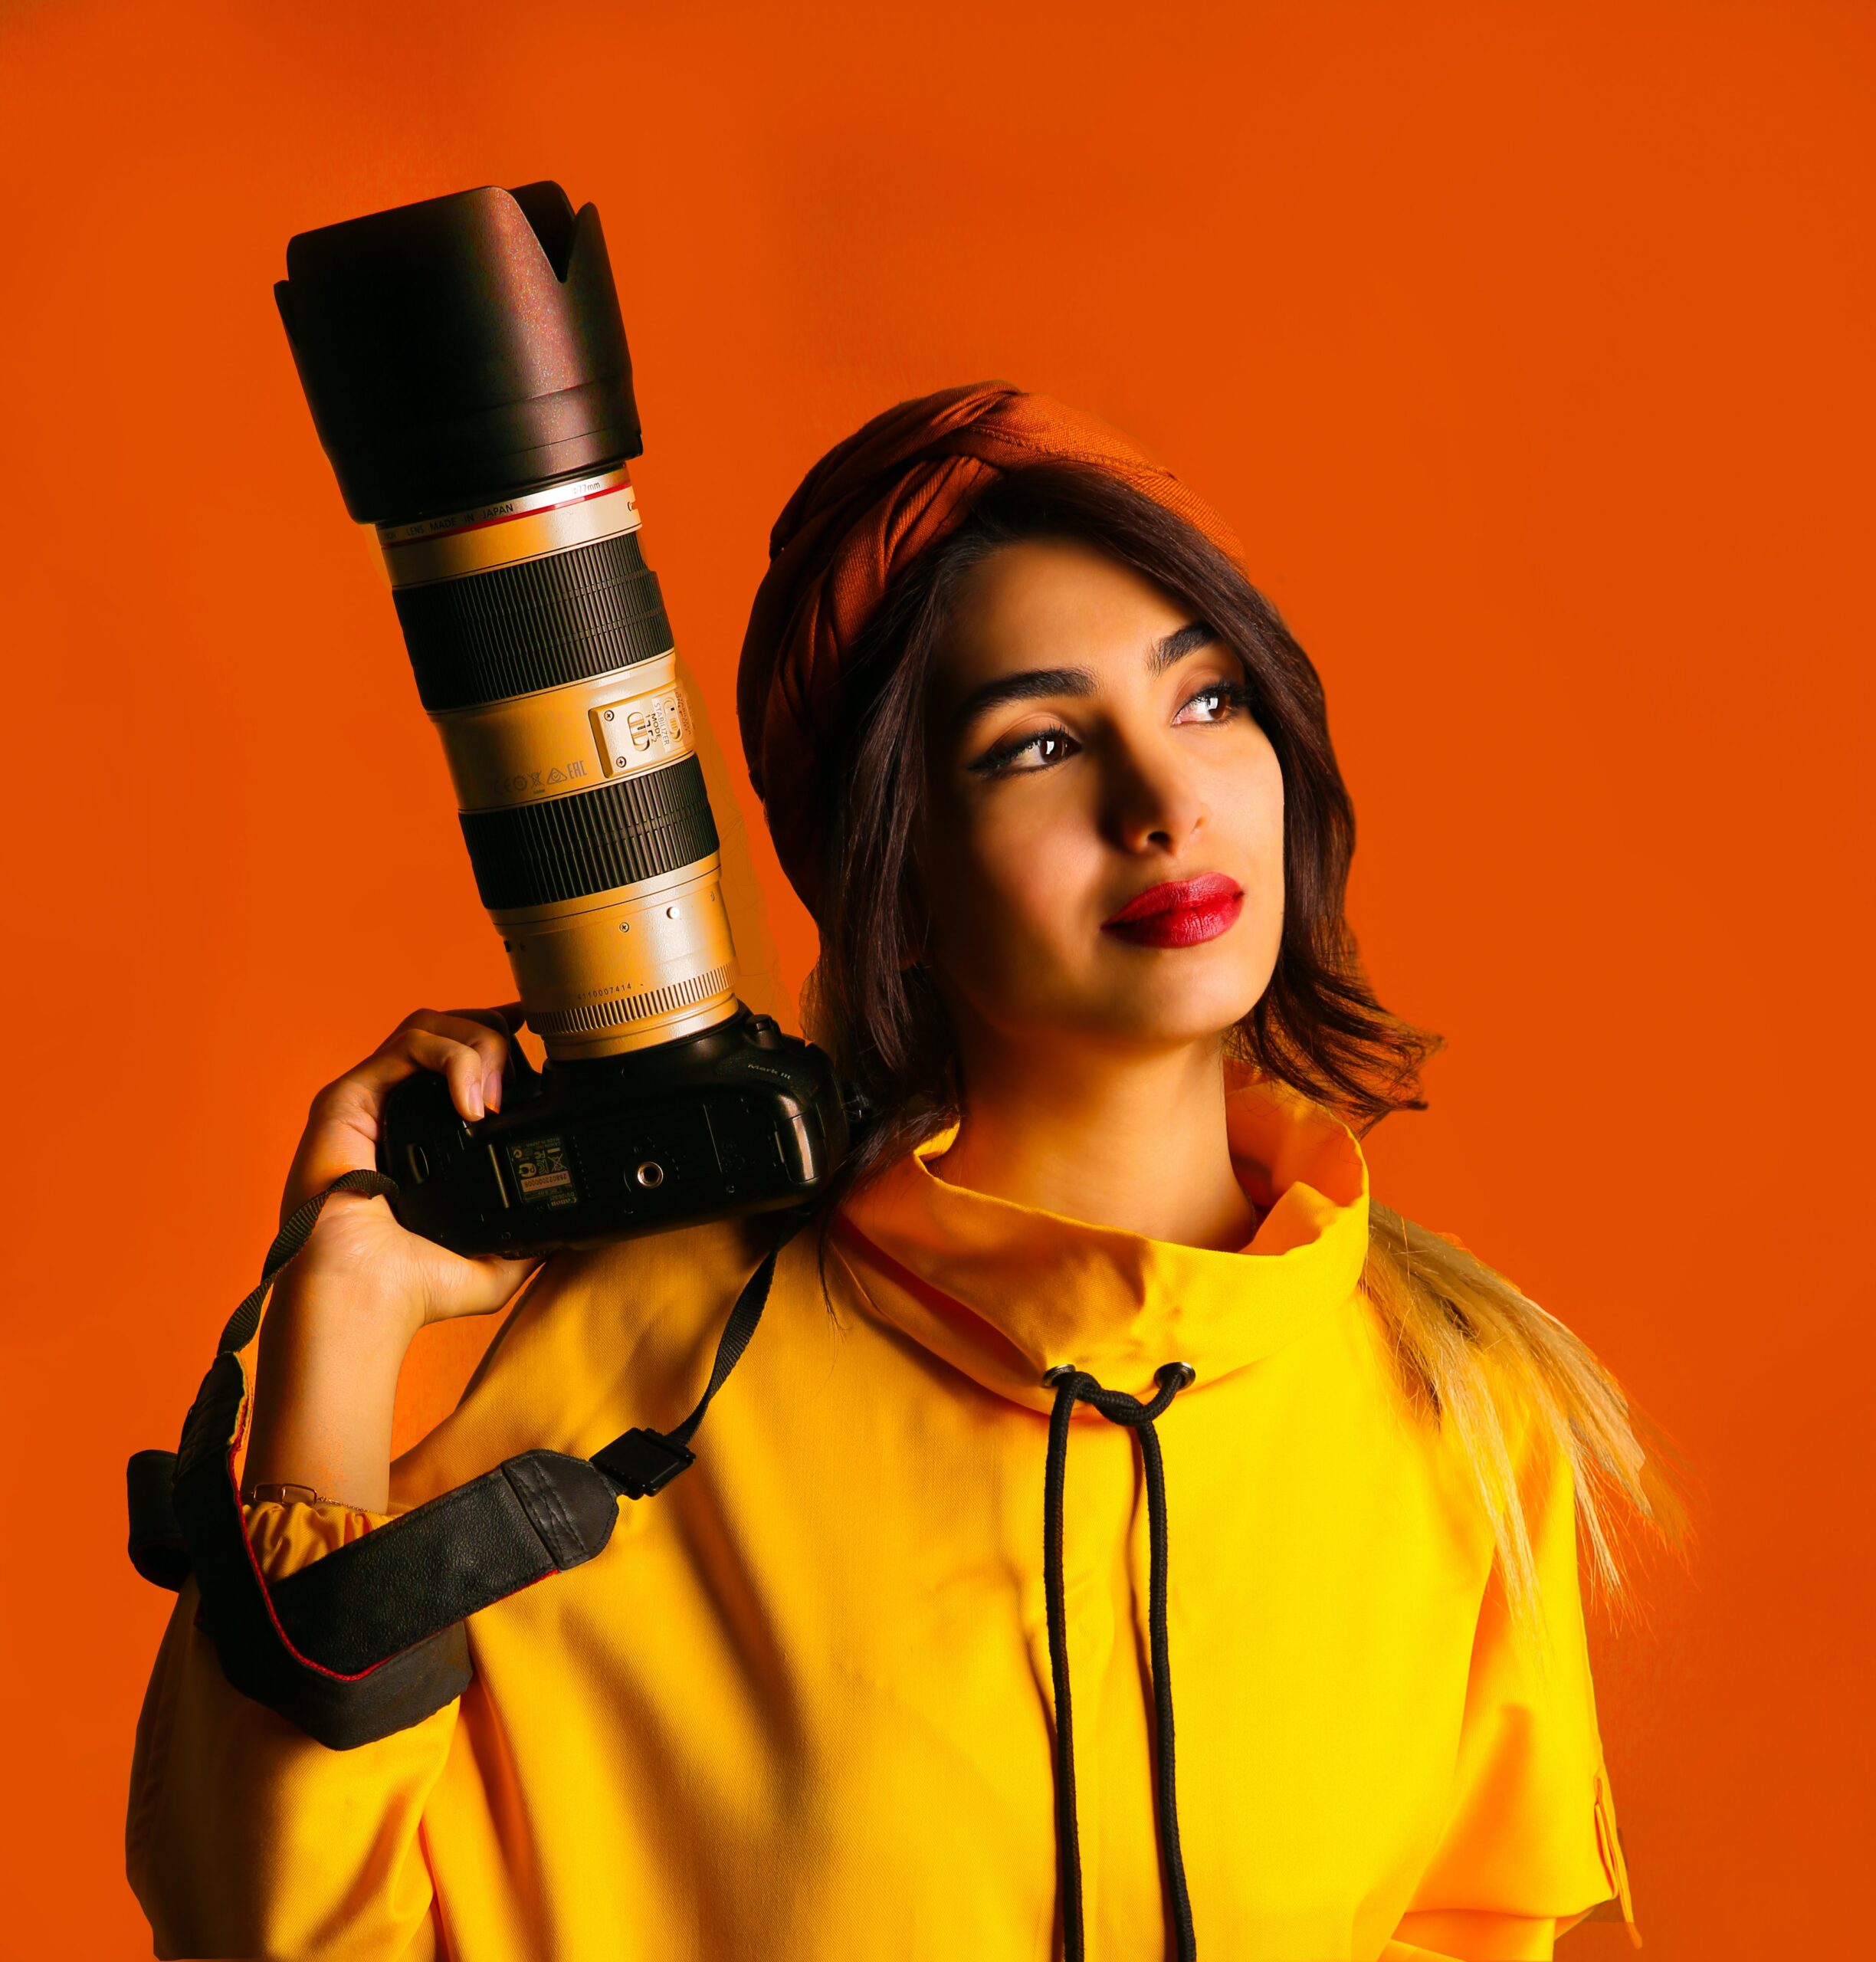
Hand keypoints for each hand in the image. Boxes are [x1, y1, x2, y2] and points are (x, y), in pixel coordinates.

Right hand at [243, 1006, 544, 1508]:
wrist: (363, 1299)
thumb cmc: (412, 1291)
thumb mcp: (497, 1265)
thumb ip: (534, 1242)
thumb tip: (579, 1232)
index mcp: (425, 1135)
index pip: (464, 1058)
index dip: (501, 1038)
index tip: (542, 1040)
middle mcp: (395, 1109)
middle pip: (452, 1029)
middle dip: (496, 1039)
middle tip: (516, 1088)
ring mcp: (371, 1099)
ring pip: (431, 1024)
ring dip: (477, 1045)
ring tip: (494, 1098)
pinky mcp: (348, 1097)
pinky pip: (407, 1043)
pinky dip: (451, 1056)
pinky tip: (471, 1100)